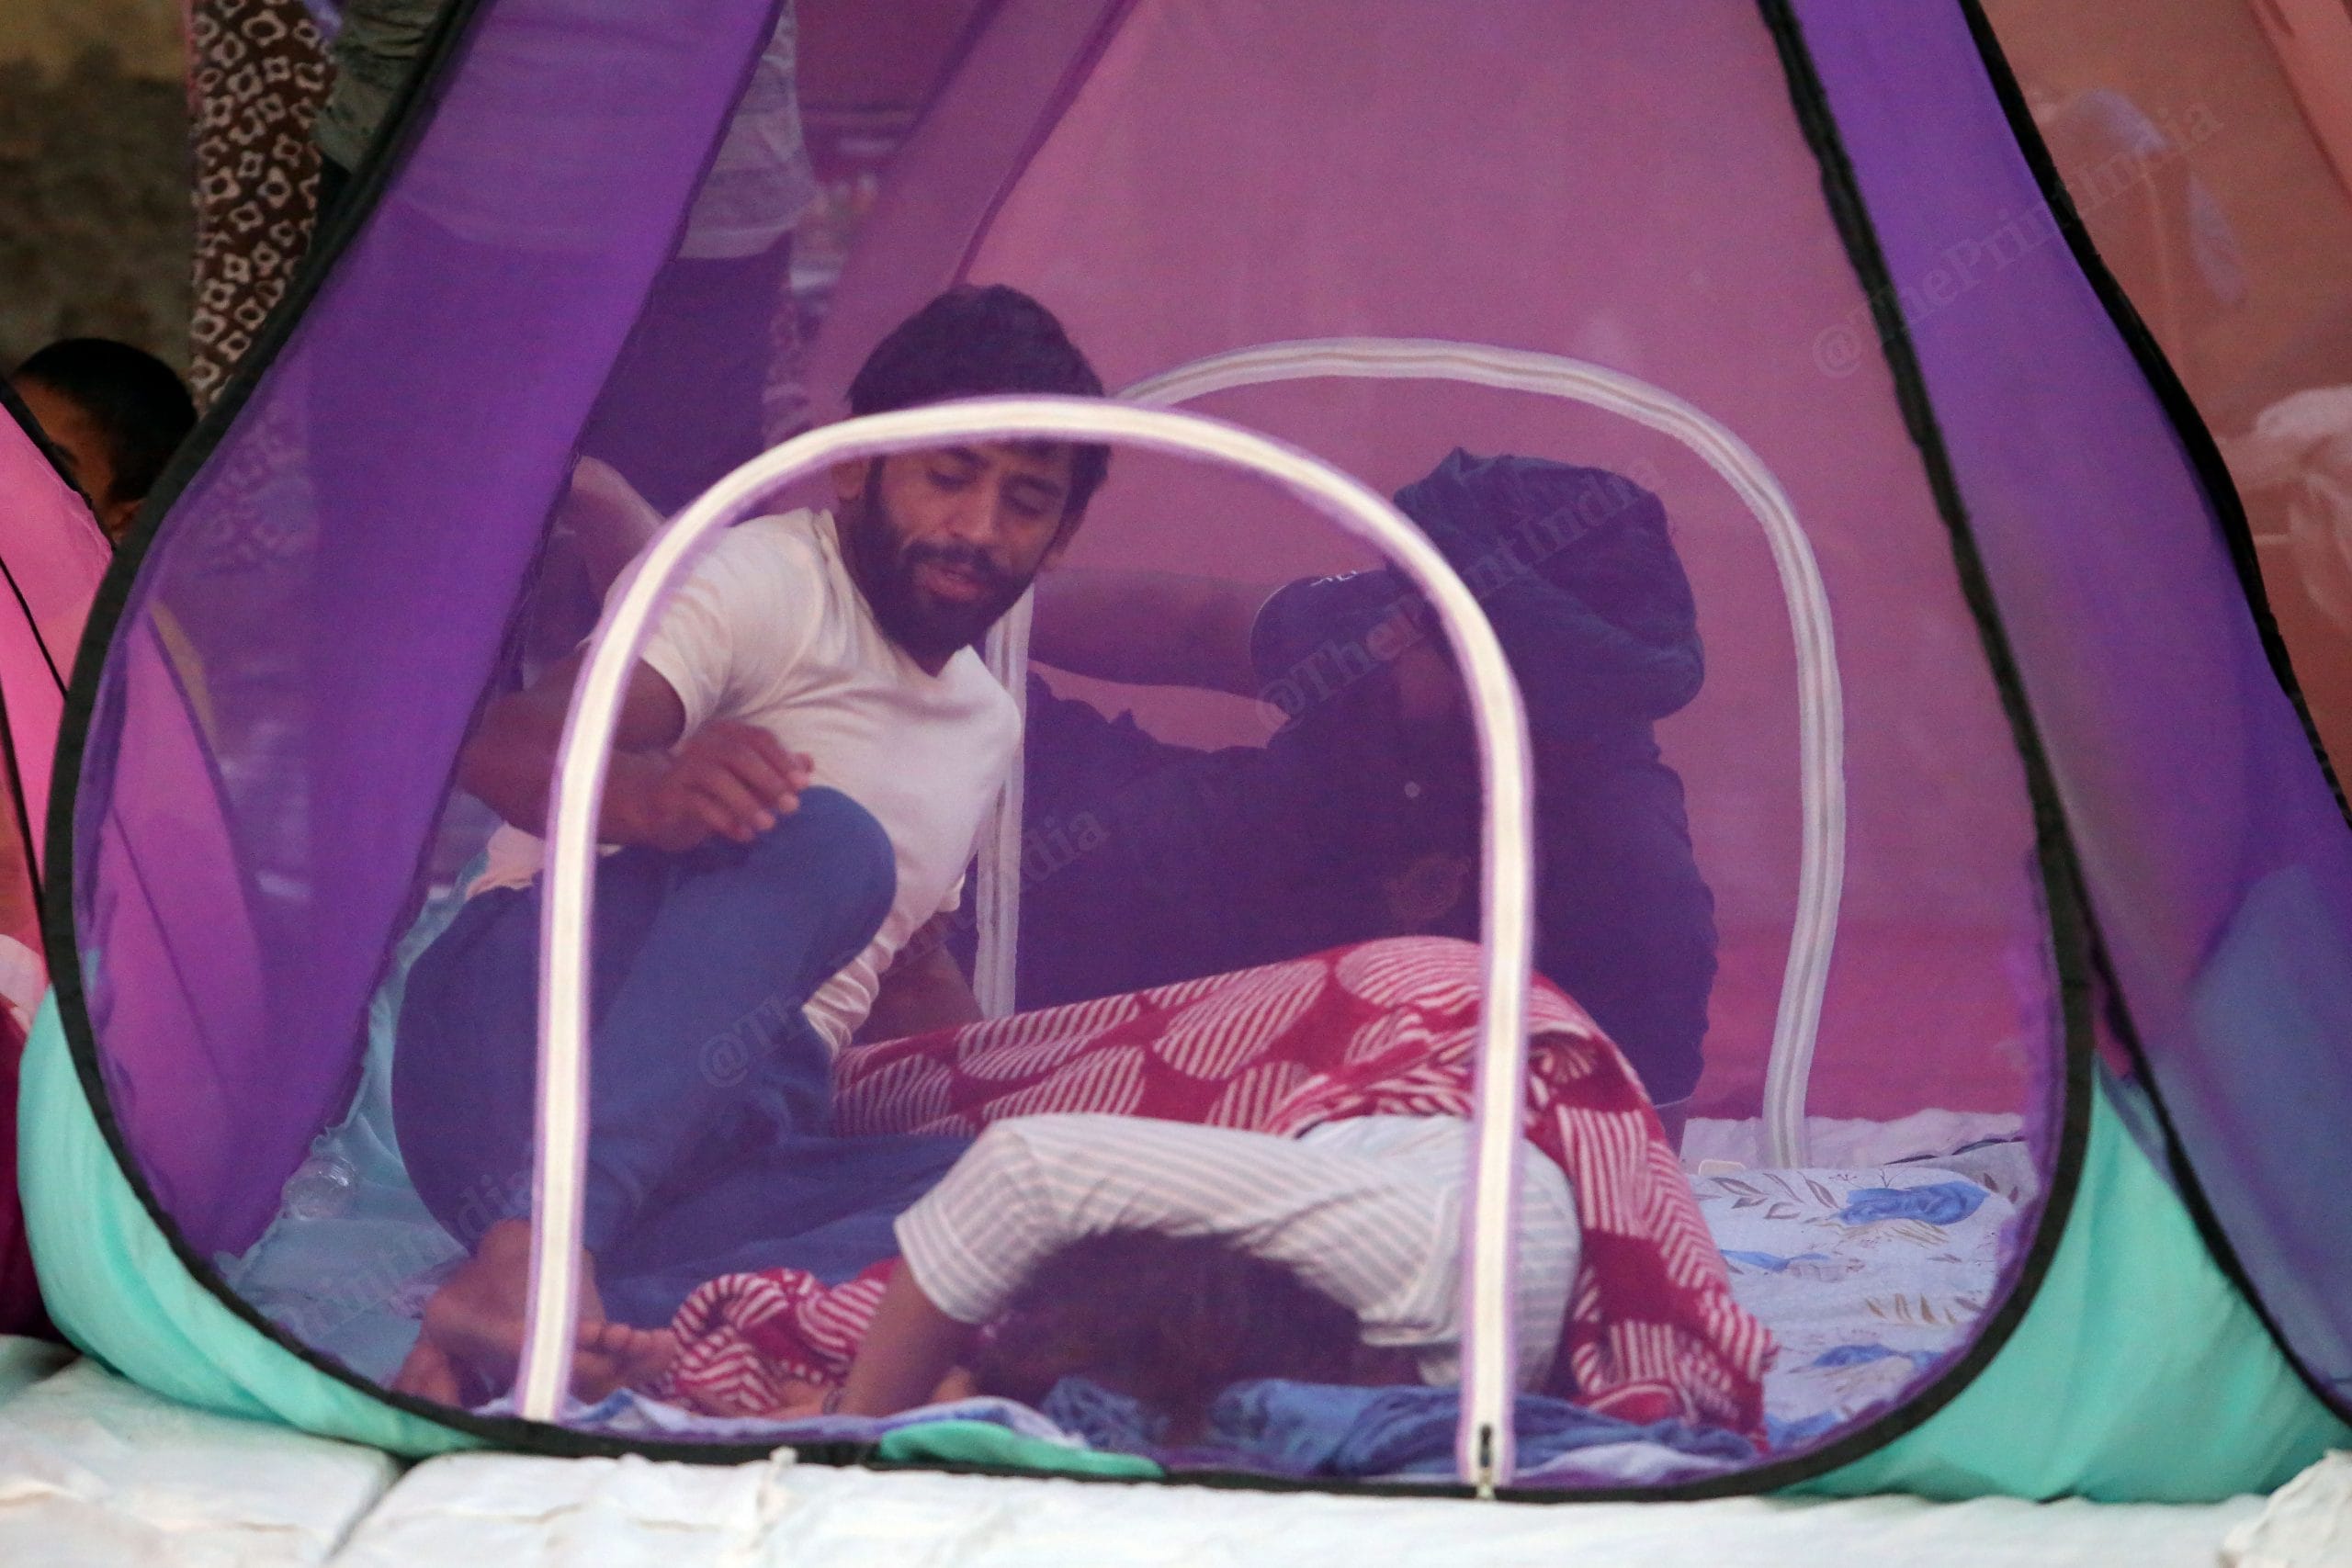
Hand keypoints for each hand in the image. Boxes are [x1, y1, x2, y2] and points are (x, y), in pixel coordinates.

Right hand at [616, 722, 811, 851]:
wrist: (663, 809)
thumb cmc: (714, 791)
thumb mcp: (749, 781)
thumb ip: (777, 770)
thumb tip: (809, 763)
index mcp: (724, 734)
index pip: (759, 738)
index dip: (783, 759)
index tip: (803, 785)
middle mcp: (701, 745)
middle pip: (738, 754)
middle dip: (769, 780)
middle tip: (792, 807)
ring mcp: (681, 768)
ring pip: (716, 777)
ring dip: (747, 802)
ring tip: (768, 825)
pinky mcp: (669, 795)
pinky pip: (697, 804)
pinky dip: (724, 820)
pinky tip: (744, 836)